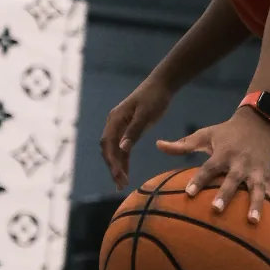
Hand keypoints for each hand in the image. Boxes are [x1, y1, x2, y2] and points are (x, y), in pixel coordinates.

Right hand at [102, 73, 173, 190]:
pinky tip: (126, 173)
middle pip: (108, 149)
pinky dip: (123, 160)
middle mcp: (114, 124)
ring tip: (121, 184)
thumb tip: (122, 149)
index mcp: (115, 119)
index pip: (108, 144)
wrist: (162, 85)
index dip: (111, 161)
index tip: (118, 176)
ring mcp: (120, 127)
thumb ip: (134, 132)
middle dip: (113, 167)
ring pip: (114, 150)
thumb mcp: (146, 115)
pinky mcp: (129, 129)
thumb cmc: (154, 98)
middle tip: (120, 184)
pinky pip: (123, 148)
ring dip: (117, 166)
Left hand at [157, 109, 269, 228]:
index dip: (199, 180)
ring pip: (258, 190)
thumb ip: (182, 145)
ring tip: (253, 222)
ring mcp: (258, 172)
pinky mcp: (269, 178)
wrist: (257, 122)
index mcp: (224, 153)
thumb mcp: (204, 134)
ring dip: (256, 205)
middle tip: (217, 210)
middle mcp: (241, 164)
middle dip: (225, 195)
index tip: (189, 194)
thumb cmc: (226, 133)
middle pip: (232, 180)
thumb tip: (158, 145)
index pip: (209, 168)